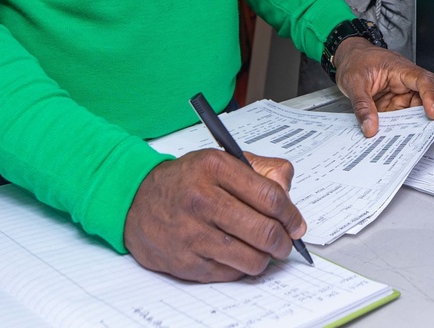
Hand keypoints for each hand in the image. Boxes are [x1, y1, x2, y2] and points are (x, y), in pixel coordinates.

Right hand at [124, 149, 306, 281]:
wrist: (137, 201)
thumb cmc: (185, 181)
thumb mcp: (220, 160)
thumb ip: (260, 169)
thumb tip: (287, 189)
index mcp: (214, 167)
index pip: (269, 196)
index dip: (291, 214)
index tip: (296, 222)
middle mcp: (203, 199)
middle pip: (264, 231)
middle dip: (284, 241)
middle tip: (285, 241)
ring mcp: (193, 233)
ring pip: (252, 258)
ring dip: (266, 258)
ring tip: (263, 249)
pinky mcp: (187, 262)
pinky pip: (232, 274)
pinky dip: (242, 267)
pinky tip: (237, 254)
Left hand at [333, 39, 433, 136]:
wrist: (346, 58)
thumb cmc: (355, 59)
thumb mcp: (354, 81)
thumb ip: (362, 105)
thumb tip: (370, 126)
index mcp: (399, 68)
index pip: (423, 80)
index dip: (431, 96)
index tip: (431, 113)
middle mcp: (403, 82)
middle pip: (420, 101)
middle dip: (419, 119)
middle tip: (413, 135)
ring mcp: (398, 95)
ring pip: (409, 114)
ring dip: (405, 127)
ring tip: (396, 138)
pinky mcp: (391, 105)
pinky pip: (397, 119)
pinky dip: (393, 128)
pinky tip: (387, 136)